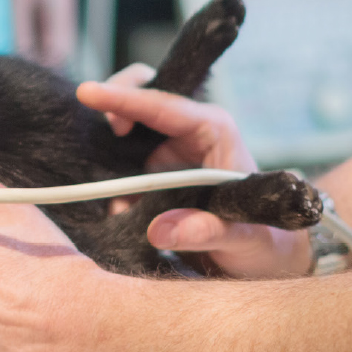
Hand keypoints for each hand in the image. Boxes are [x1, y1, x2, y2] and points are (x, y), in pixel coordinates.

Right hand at [77, 71, 312, 278]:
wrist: (262, 257)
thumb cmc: (263, 240)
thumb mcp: (244, 239)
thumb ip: (207, 231)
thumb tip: (159, 231)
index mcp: (214, 131)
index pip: (165, 105)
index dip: (125, 98)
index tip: (88, 94)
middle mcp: (187, 133)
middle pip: (142, 95)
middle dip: (114, 103)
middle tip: (102, 135)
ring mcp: (167, 151)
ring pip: (125, 128)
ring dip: (106, 150)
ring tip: (111, 191)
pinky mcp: (152, 173)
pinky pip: (120, 165)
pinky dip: (108, 181)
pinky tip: (118, 211)